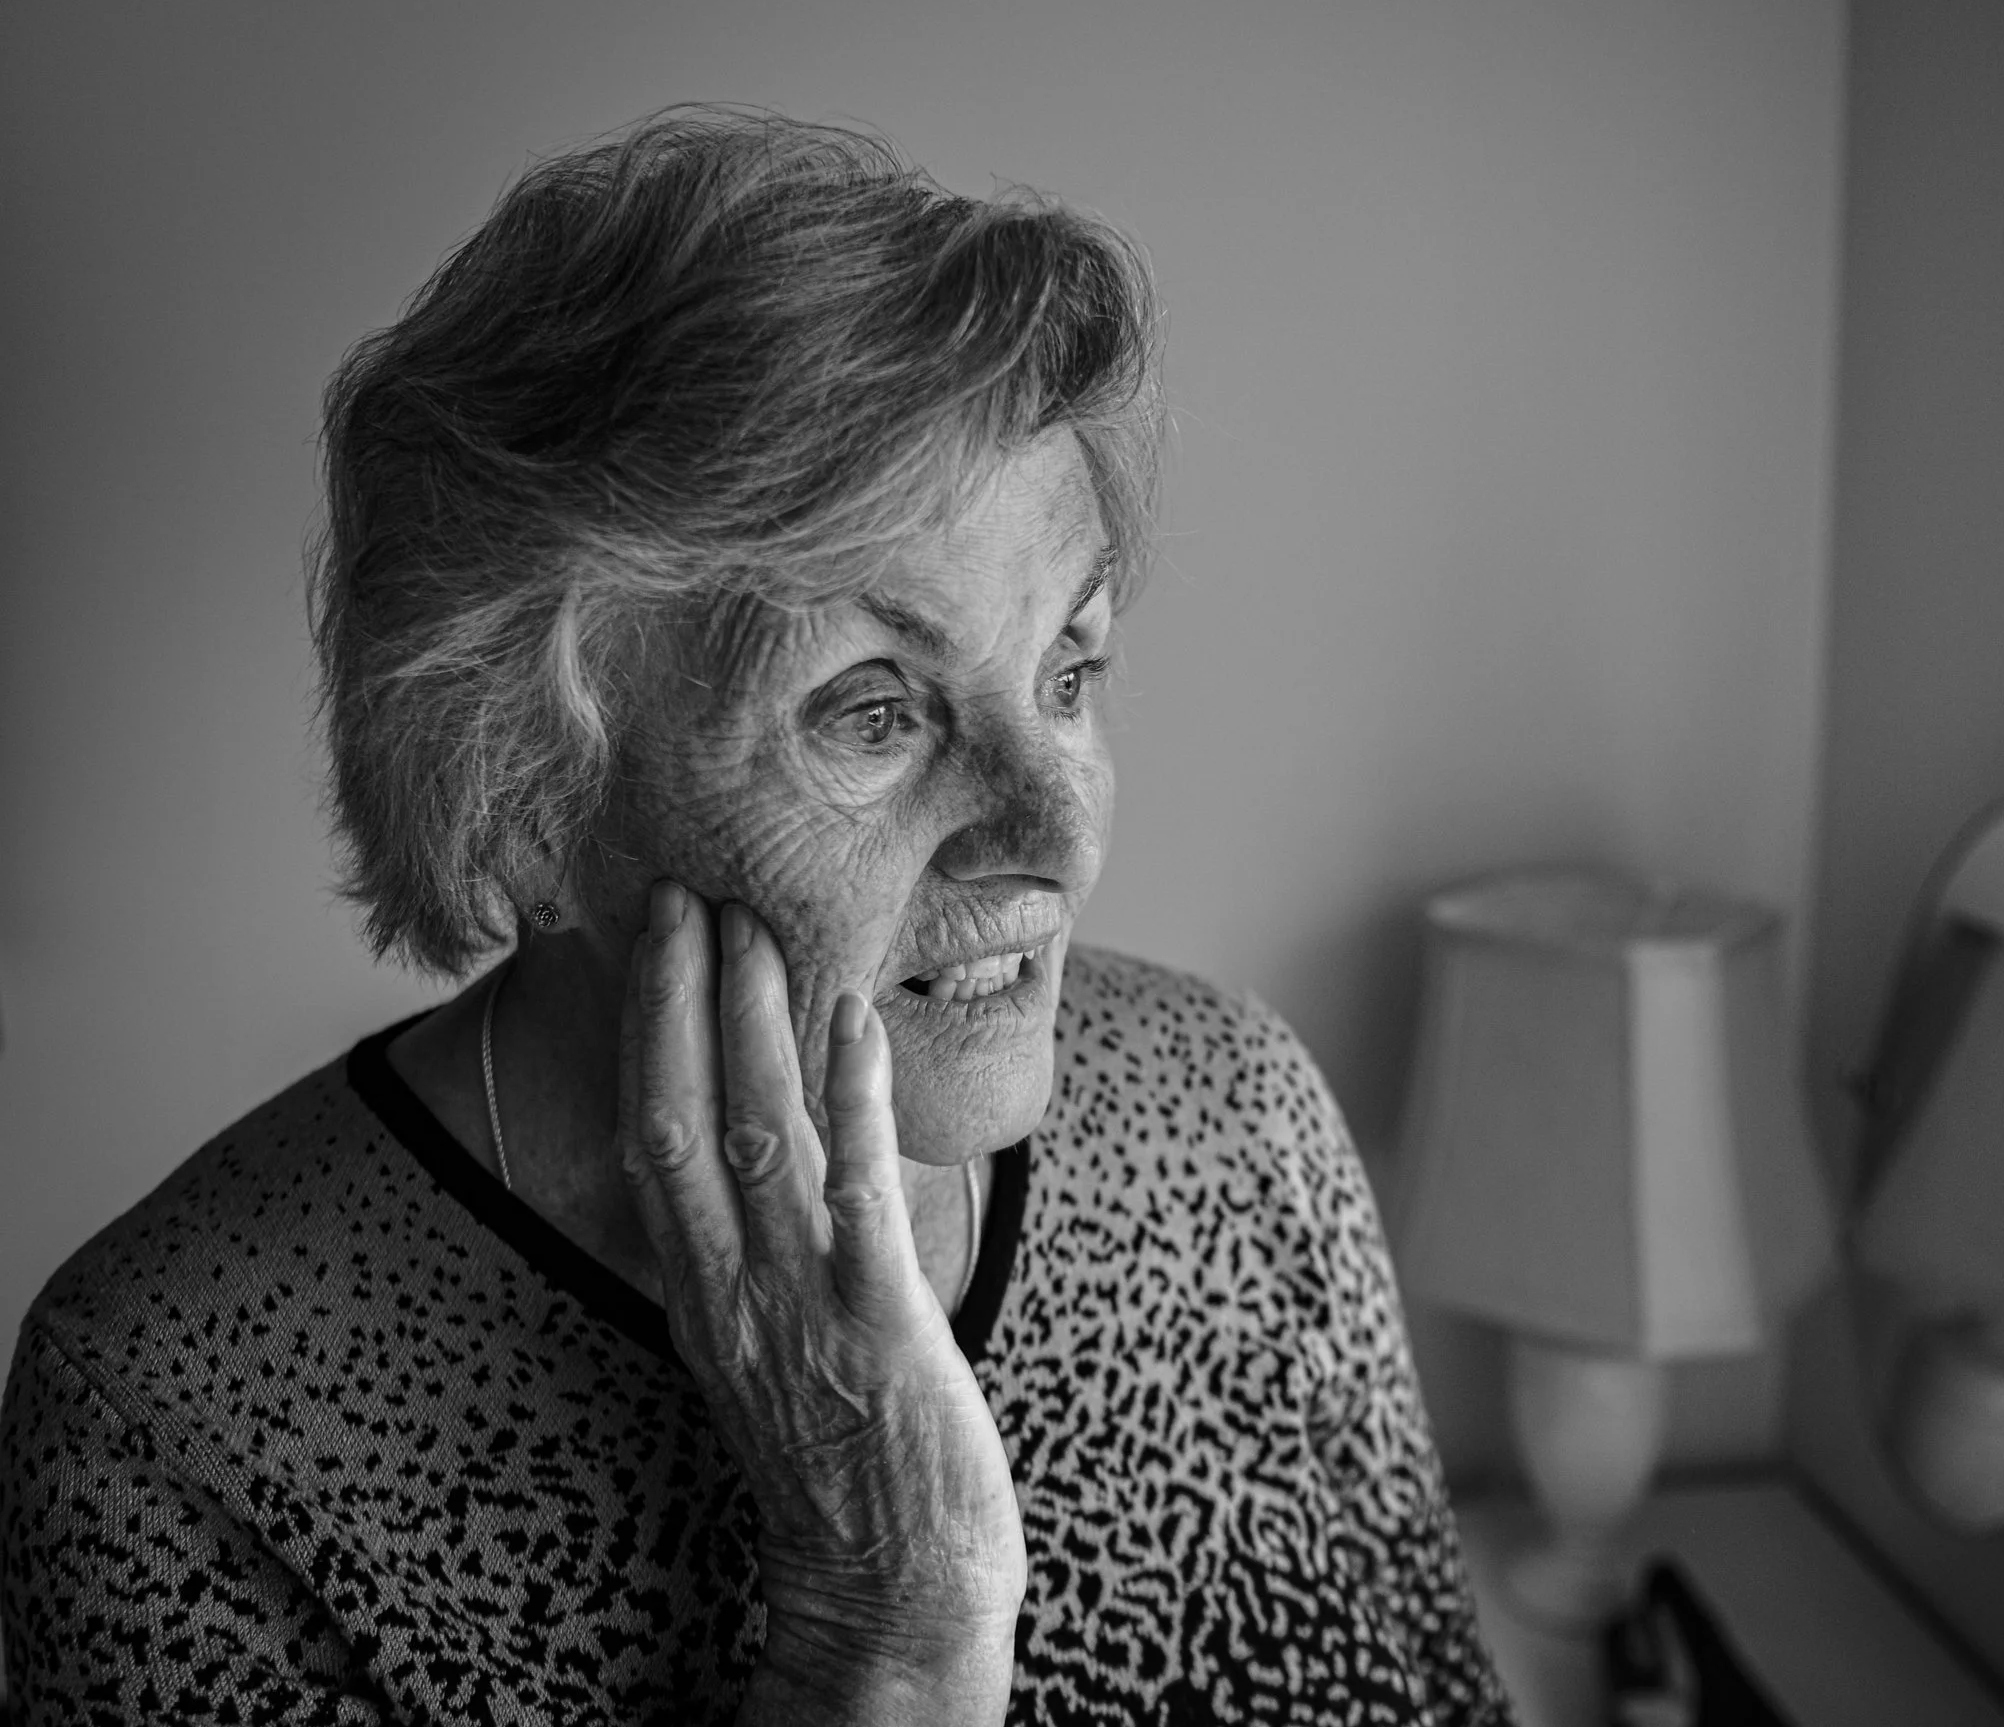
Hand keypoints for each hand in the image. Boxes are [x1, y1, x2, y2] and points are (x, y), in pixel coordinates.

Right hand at [617, 881, 1022, 1722]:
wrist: (889, 1582)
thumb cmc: (844, 1455)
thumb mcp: (765, 1344)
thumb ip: (752, 1251)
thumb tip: (758, 1153)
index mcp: (700, 1289)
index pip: (647, 1133)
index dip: (646, 1030)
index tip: (654, 934)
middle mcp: (727, 1287)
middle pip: (675, 1116)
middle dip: (676, 1000)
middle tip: (684, 889)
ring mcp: (796, 1301)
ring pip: (754, 1135)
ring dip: (750, 1022)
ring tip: (753, 923)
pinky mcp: (875, 1319)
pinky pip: (854, 1191)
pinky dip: (849, 1099)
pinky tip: (851, 1019)